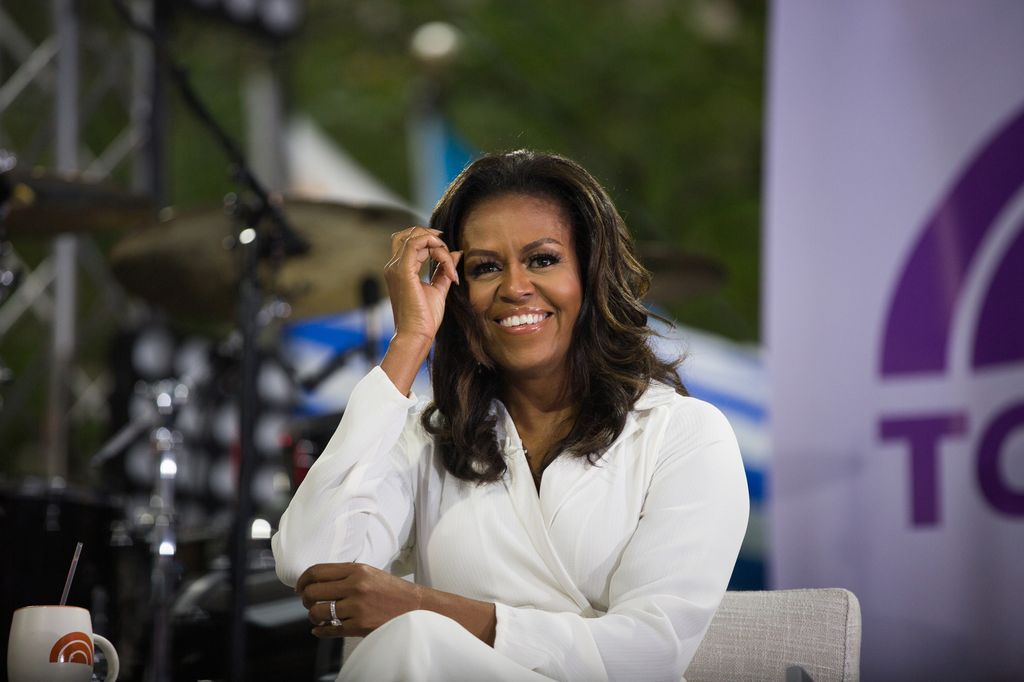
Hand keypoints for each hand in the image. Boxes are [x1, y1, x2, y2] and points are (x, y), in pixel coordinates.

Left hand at [296, 562, 421, 638]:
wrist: (415, 607)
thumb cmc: (391, 590)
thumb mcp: (369, 573)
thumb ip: (344, 574)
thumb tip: (315, 581)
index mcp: (356, 570)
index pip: (317, 571)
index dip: (303, 580)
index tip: (300, 587)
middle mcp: (355, 586)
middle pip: (313, 592)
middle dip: (306, 600)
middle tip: (310, 603)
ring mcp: (357, 607)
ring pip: (318, 612)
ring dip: (313, 616)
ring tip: (319, 616)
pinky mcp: (359, 625)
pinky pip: (330, 629)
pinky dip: (321, 630)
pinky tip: (320, 629)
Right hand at [384, 226, 461, 345]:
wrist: (416, 334)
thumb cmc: (424, 318)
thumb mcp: (438, 288)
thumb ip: (444, 270)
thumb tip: (456, 253)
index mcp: (399, 270)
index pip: (412, 241)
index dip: (432, 242)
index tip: (450, 258)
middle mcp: (394, 266)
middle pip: (410, 234)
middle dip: (432, 237)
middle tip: (447, 252)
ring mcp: (396, 267)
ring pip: (416, 237)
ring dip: (437, 244)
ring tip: (448, 262)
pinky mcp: (403, 271)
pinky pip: (416, 243)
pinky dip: (434, 245)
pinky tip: (445, 257)